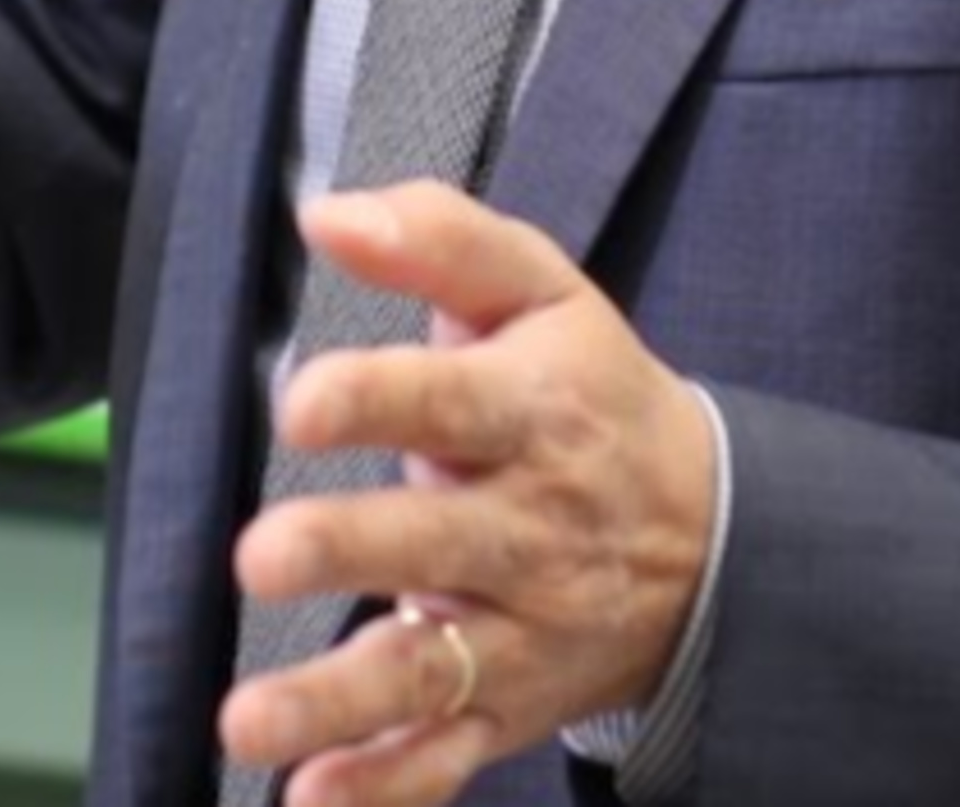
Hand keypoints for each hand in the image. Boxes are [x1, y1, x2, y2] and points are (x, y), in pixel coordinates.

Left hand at [219, 182, 718, 806]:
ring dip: (336, 700)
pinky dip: (383, 789)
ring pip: (427, 670)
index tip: (300, 401)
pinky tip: (311, 800)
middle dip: (347, 551)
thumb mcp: (539, 287)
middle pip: (433, 539)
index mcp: (534, 408)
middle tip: (260, 555)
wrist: (711, 531)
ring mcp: (521, 628)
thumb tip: (327, 212)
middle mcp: (528, 525)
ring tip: (248, 719)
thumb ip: (436, 238)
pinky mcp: (508, 706)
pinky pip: (445, 759)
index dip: (376, 398)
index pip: (451, 398)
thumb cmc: (591, 388)